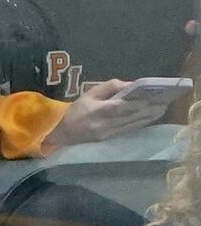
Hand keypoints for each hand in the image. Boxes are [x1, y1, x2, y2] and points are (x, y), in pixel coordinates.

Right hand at [45, 81, 166, 147]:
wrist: (62, 134)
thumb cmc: (76, 111)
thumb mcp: (89, 93)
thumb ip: (109, 87)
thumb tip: (130, 86)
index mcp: (96, 111)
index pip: (119, 108)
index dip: (136, 105)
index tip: (151, 100)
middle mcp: (102, 125)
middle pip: (129, 117)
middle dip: (147, 111)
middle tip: (163, 105)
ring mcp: (106, 134)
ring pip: (130, 125)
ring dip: (147, 118)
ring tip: (161, 111)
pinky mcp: (108, 140)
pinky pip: (127, 131)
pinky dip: (139, 124)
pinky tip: (148, 119)